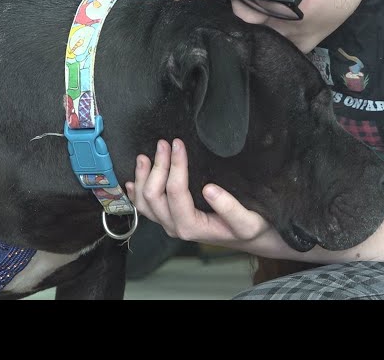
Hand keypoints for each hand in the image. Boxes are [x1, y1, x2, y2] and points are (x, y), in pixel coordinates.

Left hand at [125, 138, 300, 259]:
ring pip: (144, 202)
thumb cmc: (250, 230)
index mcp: (191, 226)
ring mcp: (170, 224)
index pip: (175, 191)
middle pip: (154, 195)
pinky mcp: (169, 220)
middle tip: (164, 143)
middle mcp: (176, 227)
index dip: (175, 165)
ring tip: (145, 156)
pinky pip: (145, 209)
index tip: (179, 144)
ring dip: (142, 178)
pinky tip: (132, 181)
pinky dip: (136, 194)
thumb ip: (230, 208)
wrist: (251, 241)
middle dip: (157, 166)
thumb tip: (209, 189)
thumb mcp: (248, 221)